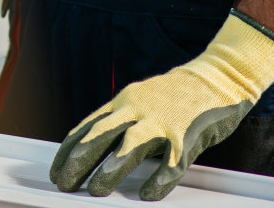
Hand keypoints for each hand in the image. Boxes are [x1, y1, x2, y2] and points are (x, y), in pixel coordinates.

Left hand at [49, 11, 273, 200]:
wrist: (217, 77)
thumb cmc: (174, 95)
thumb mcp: (139, 101)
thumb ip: (120, 121)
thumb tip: (92, 148)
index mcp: (123, 102)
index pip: (87, 127)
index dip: (68, 151)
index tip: (56, 170)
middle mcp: (137, 109)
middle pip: (100, 135)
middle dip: (78, 161)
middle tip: (64, 183)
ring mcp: (163, 120)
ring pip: (130, 145)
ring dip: (110, 169)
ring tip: (95, 190)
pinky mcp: (188, 134)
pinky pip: (171, 162)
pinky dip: (158, 180)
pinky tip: (148, 194)